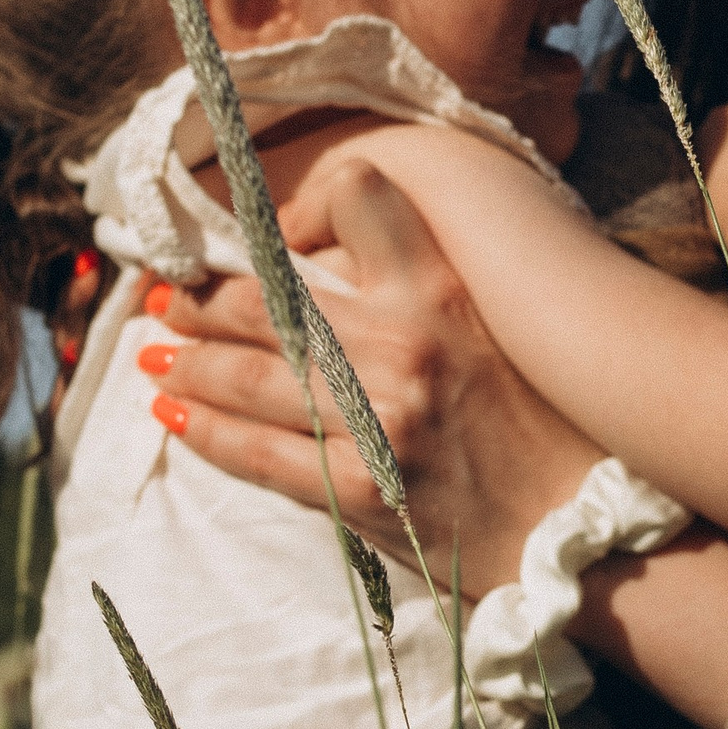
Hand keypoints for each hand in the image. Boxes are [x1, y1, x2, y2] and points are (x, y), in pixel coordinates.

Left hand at [137, 160, 599, 590]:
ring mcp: (378, 421)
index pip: (354, 198)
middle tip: (165, 300)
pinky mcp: (359, 492)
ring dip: (184, 364)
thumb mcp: (488, 330)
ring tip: (154, 357)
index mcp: (442, 289)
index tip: (251, 235)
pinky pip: (256, 454)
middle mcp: (404, 345)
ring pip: (246, 375)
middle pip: (266, 299)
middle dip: (199, 299)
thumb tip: (321, 269)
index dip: (292, 210)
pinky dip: (205, 433)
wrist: (573, 530)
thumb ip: (414, 291)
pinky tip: (174, 417)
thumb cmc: (540, 427)